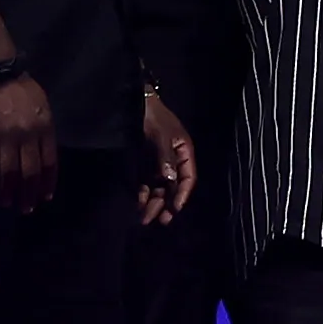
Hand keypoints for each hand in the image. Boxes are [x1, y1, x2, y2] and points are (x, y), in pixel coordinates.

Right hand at [0, 70, 58, 211]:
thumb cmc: (21, 88)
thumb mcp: (42, 106)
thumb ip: (43, 130)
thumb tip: (42, 154)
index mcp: (45, 127)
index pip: (50, 161)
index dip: (48, 181)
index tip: (46, 196)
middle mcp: (28, 135)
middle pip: (30, 171)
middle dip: (29, 192)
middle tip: (27, 208)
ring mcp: (6, 137)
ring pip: (10, 172)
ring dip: (10, 191)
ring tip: (9, 204)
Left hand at [138, 91, 194, 225]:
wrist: (133, 103)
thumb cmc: (153, 117)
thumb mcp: (161, 136)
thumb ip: (166, 158)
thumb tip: (170, 181)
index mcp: (184, 152)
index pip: (188, 178)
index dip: (182, 194)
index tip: (175, 208)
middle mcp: (173, 160)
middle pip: (172, 186)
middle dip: (166, 203)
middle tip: (160, 220)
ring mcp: (158, 162)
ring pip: (159, 188)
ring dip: (154, 203)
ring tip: (146, 218)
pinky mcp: (144, 164)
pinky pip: (146, 183)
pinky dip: (143, 194)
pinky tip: (139, 204)